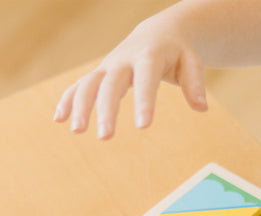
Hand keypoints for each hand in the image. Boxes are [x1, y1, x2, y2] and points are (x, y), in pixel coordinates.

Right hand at [53, 16, 207, 139]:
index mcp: (149, 55)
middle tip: (105, 138)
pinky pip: (79, 85)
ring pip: (89, 83)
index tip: (143, 127)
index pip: (145, 79)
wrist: (158, 32)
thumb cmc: (178, 52)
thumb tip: (201, 107)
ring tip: (77, 131)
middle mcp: (124, 59)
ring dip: (80, 106)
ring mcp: (108, 66)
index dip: (144, 102)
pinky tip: (59, 119)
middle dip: (106, 110)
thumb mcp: (191, 62)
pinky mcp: (99, 74)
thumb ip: (195, 83)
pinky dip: (68, 100)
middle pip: (111, 84)